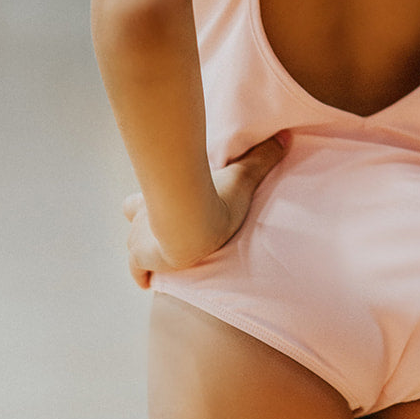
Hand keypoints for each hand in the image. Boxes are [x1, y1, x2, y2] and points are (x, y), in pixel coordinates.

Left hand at [122, 131, 289, 289]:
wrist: (193, 224)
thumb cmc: (213, 197)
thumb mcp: (240, 176)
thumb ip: (261, 158)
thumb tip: (286, 136)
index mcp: (164, 194)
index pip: (148, 191)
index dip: (148, 199)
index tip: (160, 204)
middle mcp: (145, 213)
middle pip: (133, 215)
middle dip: (143, 223)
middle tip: (160, 229)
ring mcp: (139, 236)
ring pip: (134, 244)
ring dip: (146, 249)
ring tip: (162, 256)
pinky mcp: (142, 258)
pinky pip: (138, 272)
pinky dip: (143, 276)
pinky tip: (148, 282)